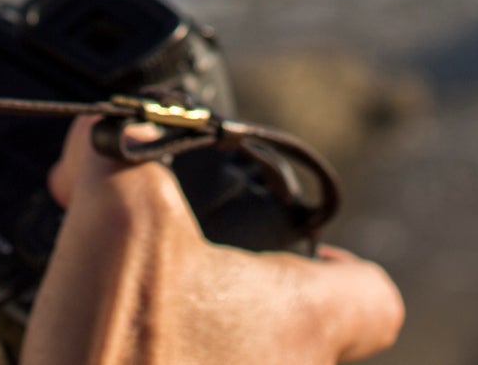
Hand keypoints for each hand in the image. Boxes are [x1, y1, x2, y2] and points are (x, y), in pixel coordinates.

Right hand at [22, 118, 405, 364]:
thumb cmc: (118, 356)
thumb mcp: (118, 217)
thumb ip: (121, 156)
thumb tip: (103, 135)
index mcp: (300, 320)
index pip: (374, 297)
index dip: (344, 267)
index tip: (300, 251)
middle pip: (302, 337)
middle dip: (244, 304)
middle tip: (180, 277)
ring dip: (203, 347)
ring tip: (135, 325)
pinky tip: (107, 362)